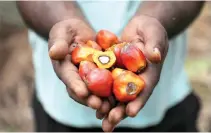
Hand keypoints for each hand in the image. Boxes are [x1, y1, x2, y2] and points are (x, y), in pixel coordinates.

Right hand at [48, 19, 111, 114]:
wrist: (79, 31)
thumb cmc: (66, 31)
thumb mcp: (60, 33)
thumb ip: (58, 43)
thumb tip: (54, 52)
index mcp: (65, 69)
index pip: (69, 78)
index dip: (75, 85)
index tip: (83, 92)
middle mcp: (77, 77)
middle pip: (83, 90)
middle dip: (91, 99)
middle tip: (100, 105)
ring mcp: (90, 77)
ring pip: (96, 91)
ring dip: (103, 99)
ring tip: (112, 105)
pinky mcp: (102, 73)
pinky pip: (108, 82)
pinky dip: (114, 89)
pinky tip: (123, 94)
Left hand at [101, 15, 168, 131]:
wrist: (140, 28)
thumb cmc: (151, 30)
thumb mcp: (154, 34)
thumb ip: (155, 45)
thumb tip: (155, 55)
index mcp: (150, 73)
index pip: (145, 89)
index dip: (139, 101)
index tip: (130, 113)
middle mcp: (137, 79)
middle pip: (129, 98)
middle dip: (120, 112)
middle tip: (110, 124)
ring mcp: (126, 77)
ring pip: (117, 95)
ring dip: (109, 109)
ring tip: (101, 122)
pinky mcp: (115, 72)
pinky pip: (107, 84)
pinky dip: (101, 94)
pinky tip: (92, 103)